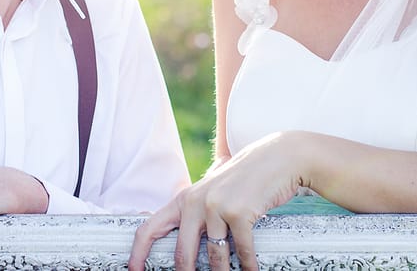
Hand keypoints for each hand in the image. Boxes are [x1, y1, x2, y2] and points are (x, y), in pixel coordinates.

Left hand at [129, 132, 304, 270]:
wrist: (279, 157)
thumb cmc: (247, 178)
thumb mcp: (215, 190)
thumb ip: (199, 209)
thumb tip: (187, 238)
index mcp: (185, 199)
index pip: (150, 228)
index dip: (137, 254)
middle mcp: (196, 202)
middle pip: (182, 254)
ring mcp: (217, 207)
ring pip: (214, 257)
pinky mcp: (240, 214)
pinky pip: (241, 252)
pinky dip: (248, 267)